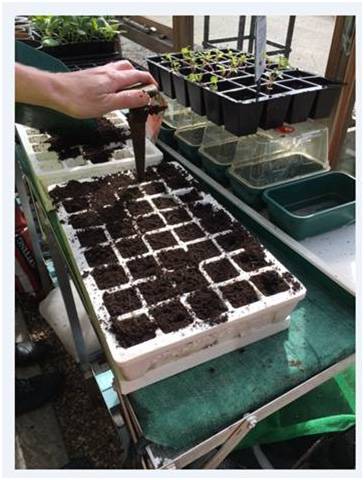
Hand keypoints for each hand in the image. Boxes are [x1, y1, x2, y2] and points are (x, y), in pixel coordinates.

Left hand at [16, 60, 157, 118]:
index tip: (156, 91)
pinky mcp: (90, 75)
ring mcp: (99, 72)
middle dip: (141, 77)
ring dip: (128, 76)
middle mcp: (108, 72)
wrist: (54, 91)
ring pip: (119, 69)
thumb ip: (128, 100)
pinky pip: (109, 73)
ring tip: (131, 89)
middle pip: (130, 68)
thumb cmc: (77, 100)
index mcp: (115, 79)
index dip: (151, 83)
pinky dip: (116, 79)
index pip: (140, 76)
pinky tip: (112, 89)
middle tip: (145, 89)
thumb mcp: (107, 105)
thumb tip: (146, 97)